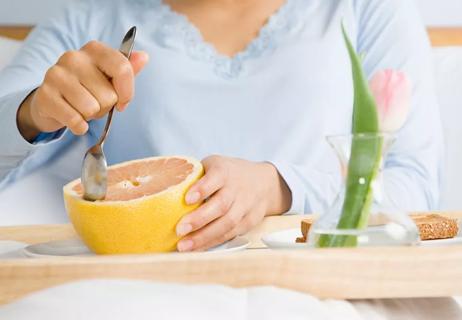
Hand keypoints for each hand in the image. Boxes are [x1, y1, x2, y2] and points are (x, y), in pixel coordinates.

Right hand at [17, 41, 148, 140]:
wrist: (52, 100)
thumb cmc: (87, 88)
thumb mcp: (110, 77)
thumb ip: (127, 69)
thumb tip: (144, 57)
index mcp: (94, 50)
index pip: (123, 69)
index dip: (127, 92)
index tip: (122, 101)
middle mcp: (73, 57)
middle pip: (109, 95)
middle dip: (105, 106)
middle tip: (94, 102)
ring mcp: (56, 74)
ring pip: (92, 108)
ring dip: (91, 116)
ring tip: (82, 108)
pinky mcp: (45, 95)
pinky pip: (75, 120)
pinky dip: (79, 126)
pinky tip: (74, 118)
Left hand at [176, 155, 291, 251]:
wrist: (265, 182)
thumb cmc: (230, 174)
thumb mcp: (215, 165)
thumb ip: (195, 176)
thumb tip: (162, 190)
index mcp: (225, 171)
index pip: (215, 178)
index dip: (202, 189)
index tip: (187, 199)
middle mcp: (237, 189)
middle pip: (221, 205)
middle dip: (200, 219)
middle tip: (179, 230)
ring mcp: (245, 206)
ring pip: (227, 223)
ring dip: (205, 237)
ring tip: (184, 246)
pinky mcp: (249, 221)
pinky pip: (231, 234)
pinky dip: (213, 242)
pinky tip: (198, 249)